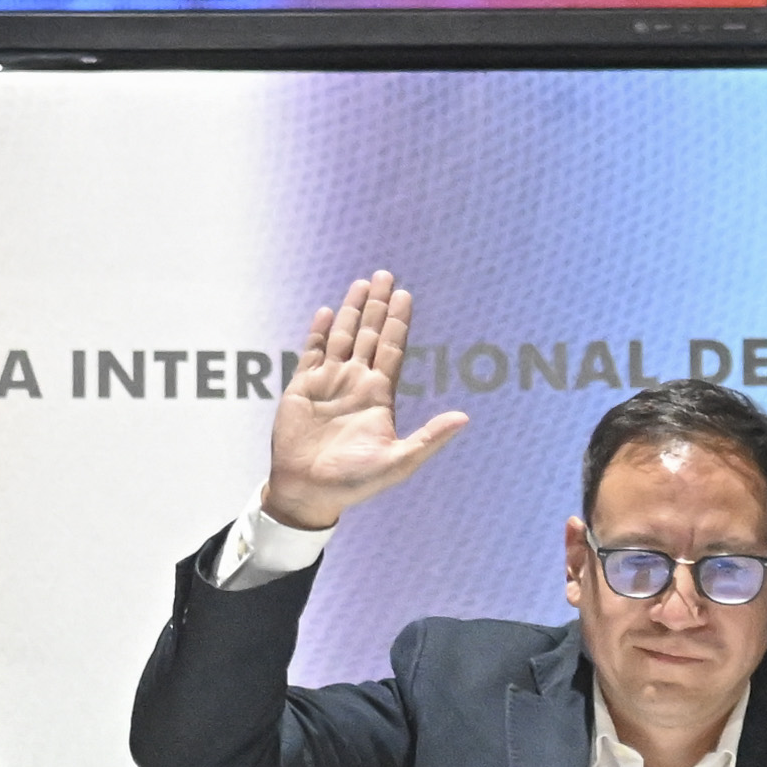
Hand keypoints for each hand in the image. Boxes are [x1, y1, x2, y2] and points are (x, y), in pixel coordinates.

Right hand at [262, 268, 470, 529]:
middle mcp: (355, 382)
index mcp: (379, 395)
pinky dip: (320, 331)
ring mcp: (328, 382)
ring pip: (343, 336)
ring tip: (362, 283)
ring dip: (352, 310)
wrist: (309, 492)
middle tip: (385, 275)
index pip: (392, 348)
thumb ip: (429, 438)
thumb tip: (465, 418)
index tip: (405, 295)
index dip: (398, 321)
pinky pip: (312, 352)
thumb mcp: (399, 462)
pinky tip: (328, 311)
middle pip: (370, 334)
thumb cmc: (355, 483)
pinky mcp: (301, 387)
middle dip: (378, 305)